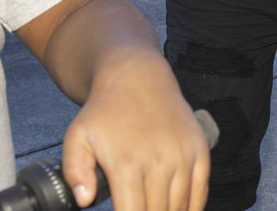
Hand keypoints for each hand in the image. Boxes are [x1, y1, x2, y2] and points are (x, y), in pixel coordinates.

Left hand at [61, 58, 209, 210]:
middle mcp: (158, 161)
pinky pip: (201, 191)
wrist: (139, 78)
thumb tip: (84, 200)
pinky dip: (193, 208)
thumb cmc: (106, 111)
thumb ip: (75, 172)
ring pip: (180, 207)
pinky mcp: (199, 150)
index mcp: (126, 162)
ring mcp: (182, 156)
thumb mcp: (77, 137)